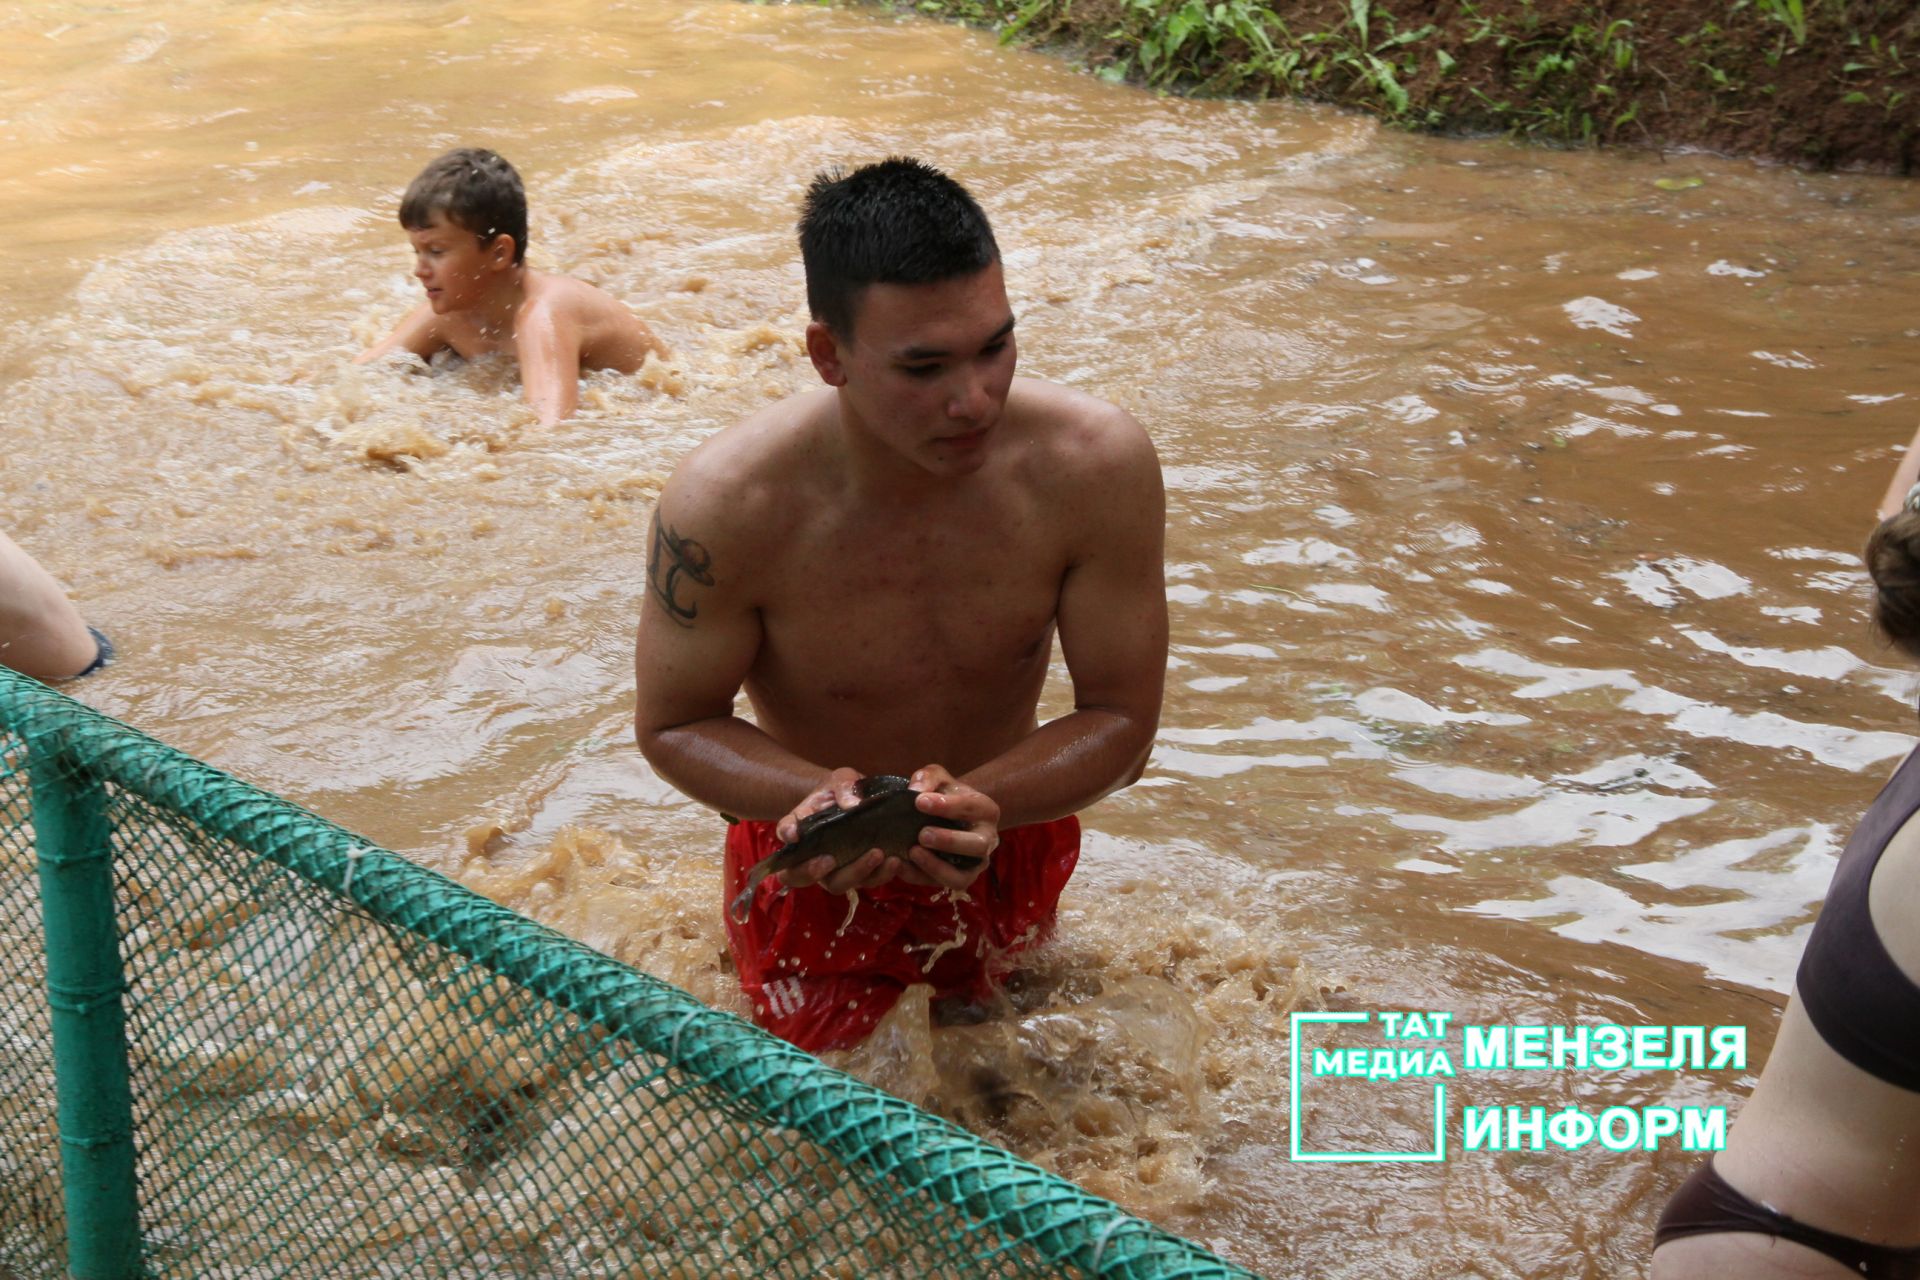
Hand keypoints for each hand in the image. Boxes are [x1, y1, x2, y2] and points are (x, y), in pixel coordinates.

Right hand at [774, 767, 898, 894]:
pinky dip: (882, 873)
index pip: (786, 855)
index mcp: (802, 840)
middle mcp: (815, 861)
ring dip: (858, 873)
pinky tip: (895, 860)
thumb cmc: (841, 790)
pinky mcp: (863, 874)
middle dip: (816, 873)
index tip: (801, 842)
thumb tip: (851, 805)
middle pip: (805, 879)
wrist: (860, 799)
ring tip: (879, 854)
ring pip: (841, 884)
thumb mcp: (841, 780)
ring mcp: (838, 870)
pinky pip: (870, 881)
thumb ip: (842, 788)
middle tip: (831, 859)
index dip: (792, 857)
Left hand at [894, 764, 1000, 890]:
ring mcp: (975, 864)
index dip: (946, 805)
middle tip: (922, 834)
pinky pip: (942, 885)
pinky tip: (900, 865)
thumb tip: (915, 791)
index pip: (971, 807)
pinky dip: (920, 877)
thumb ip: (928, 777)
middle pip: (977, 845)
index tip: (919, 802)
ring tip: (913, 852)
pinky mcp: (960, 879)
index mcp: (986, 810)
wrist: (949, 816)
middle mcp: (987, 839)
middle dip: (950, 841)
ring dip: (937, 867)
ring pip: (963, 876)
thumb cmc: (945, 794)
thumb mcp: (938, 778)